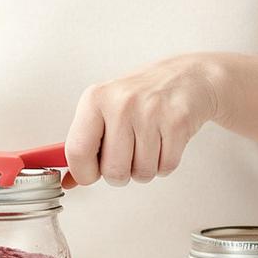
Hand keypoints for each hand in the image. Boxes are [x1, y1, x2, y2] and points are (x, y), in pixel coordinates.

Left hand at [65, 54, 220, 185]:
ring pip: (141, 173)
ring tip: (145, 146)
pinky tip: (162, 144)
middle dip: (119, 174)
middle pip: (113, 170)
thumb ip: (85, 144)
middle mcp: (121, 104)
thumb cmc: (140, 95)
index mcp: (95, 99)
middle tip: (124, 158)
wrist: (187, 77)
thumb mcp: (104, 110)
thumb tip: (70, 181)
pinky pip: (165, 167)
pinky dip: (163, 164)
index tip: (88, 175)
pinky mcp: (177, 123)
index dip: (83, 173)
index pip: (77, 150)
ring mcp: (150, 113)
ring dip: (143, 169)